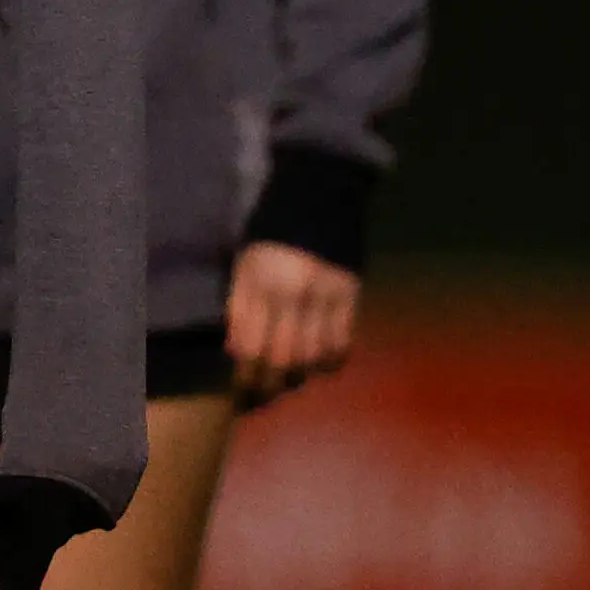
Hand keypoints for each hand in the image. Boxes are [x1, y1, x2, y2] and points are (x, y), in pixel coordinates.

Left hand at [226, 240, 358, 406]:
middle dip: (270, 384)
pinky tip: (321, 363)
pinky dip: (330, 362)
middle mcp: (287, 292)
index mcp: (255, 281)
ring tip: (292, 380)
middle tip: (265, 393)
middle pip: (279, 358)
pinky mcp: (351, 296)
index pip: (247, 343)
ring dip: (301, 376)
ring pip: (311, 356)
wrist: (318, 195)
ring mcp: (322, 295)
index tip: (240, 385)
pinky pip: (342, 343)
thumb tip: (238, 351)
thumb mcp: (244, 262)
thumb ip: (241, 304)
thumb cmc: (271, 231)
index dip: (243, 373)